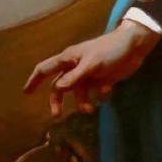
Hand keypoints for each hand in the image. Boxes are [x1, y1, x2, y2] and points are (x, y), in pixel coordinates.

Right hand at [23, 20, 160, 116]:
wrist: (134, 46)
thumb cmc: (110, 50)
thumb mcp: (91, 64)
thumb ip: (74, 77)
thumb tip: (57, 89)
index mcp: (70, 58)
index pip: (46, 68)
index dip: (35, 79)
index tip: (26, 93)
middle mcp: (77, 66)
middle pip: (60, 85)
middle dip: (57, 100)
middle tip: (57, 115)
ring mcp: (90, 72)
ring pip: (79, 92)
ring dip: (82, 102)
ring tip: (91, 108)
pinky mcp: (103, 78)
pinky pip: (96, 91)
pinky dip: (100, 94)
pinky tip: (107, 91)